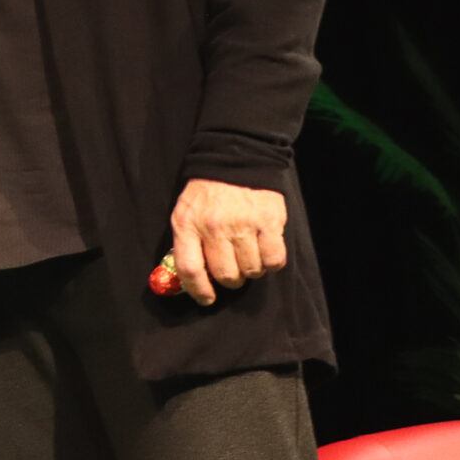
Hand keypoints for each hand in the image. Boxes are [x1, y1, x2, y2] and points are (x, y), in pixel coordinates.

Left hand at [168, 178, 288, 306]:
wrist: (235, 160)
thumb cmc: (207, 193)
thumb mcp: (184, 213)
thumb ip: (185, 243)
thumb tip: (191, 279)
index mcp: (188, 225)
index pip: (190, 269)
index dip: (199, 290)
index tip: (207, 299)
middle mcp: (215, 227)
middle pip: (225, 274)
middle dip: (230, 280)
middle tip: (233, 271)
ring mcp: (243, 224)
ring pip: (251, 270)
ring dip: (251, 270)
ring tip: (248, 256)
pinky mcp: (270, 221)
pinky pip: (275, 259)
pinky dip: (272, 263)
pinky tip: (265, 252)